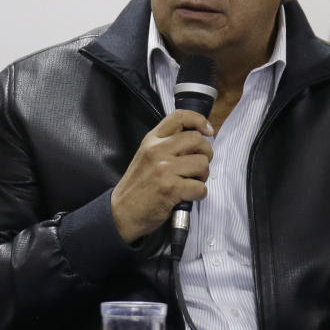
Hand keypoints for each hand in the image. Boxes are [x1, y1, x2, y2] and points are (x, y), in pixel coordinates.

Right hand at [111, 110, 213, 242]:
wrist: (121, 213)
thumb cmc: (138, 187)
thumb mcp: (147, 156)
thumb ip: (167, 145)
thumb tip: (199, 138)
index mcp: (152, 140)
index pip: (179, 117)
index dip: (199, 120)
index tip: (207, 132)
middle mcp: (157, 150)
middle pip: (197, 140)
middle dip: (205, 154)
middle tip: (198, 166)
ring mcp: (164, 169)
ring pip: (202, 163)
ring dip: (202, 176)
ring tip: (191, 182)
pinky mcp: (170, 188)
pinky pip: (200, 187)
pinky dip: (199, 194)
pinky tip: (187, 196)